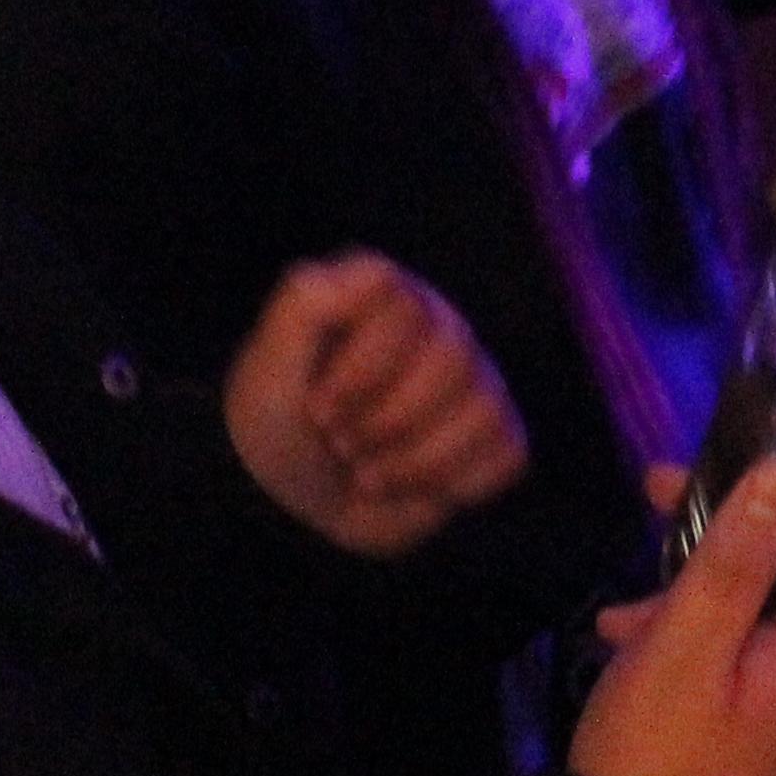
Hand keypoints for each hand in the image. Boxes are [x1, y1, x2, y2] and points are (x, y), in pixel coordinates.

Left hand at [224, 253, 533, 559]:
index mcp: (387, 299)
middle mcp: (439, 329)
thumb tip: (376, 272)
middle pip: (453, 362)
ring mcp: (473, 383)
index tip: (318, 407)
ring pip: (484, 411)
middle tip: (341, 443)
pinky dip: (454, 482)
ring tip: (369, 472)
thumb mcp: (268, 365)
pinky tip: (413, 485)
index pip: (408, 310)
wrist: (293, 502)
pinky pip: (508, 452)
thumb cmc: (276, 425)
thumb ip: (305, 303)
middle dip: (385, 421)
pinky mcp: (493, 436)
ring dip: (412, 462)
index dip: (364, 368)